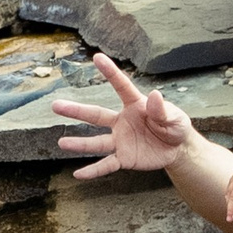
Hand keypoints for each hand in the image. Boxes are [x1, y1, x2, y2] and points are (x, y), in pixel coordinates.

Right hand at [51, 53, 196, 178]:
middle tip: (55, 105)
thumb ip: (163, 110)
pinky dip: (93, 171)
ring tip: (61, 143)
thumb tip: (155, 95)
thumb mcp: (175, 118)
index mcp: (135, 105)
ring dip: (79, 143)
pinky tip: (78, 174)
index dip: (110, 72)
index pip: (121, 86)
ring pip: (96, 142)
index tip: (97, 57)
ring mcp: (120, 140)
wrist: (177, 149)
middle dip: (75, 111)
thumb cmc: (175, 126)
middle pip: (95, 115)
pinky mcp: (124, 158)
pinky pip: (106, 164)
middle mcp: (122, 121)